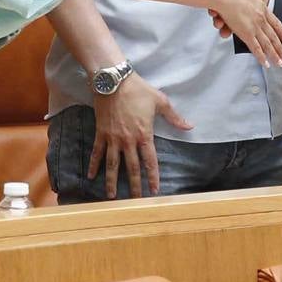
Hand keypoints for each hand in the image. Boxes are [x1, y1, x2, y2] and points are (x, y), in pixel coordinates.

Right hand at [89, 75, 192, 198]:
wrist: (113, 80)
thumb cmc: (138, 89)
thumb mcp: (160, 101)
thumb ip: (174, 117)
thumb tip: (190, 126)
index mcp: (144, 134)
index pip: (150, 161)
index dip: (153, 176)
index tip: (155, 190)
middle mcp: (128, 140)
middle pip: (132, 167)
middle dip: (134, 185)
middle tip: (135, 201)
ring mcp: (113, 138)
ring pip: (113, 164)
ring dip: (112, 181)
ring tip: (111, 196)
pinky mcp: (101, 133)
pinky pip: (97, 152)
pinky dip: (94, 164)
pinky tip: (91, 176)